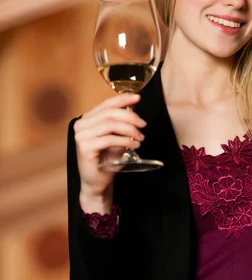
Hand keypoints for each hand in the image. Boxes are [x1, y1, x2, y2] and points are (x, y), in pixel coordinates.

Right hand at [74, 93, 145, 212]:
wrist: (97, 181)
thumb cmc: (107, 159)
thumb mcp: (117, 137)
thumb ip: (122, 123)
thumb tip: (134, 107)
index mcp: (88, 119)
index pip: (107, 104)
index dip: (123, 99)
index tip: (138, 98)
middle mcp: (81, 125)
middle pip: (110, 113)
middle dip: (130, 117)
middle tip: (143, 125)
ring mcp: (81, 136)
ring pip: (110, 124)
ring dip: (129, 130)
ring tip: (140, 138)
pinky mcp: (85, 147)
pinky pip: (109, 139)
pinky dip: (125, 140)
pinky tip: (134, 145)